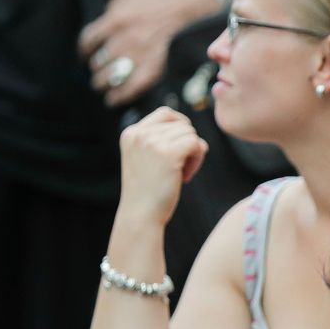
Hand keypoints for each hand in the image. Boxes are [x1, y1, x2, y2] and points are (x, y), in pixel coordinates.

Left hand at [78, 0, 217, 107]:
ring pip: (110, 78)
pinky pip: (130, 89)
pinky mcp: (154, 69)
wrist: (194, 5)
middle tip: (98, 71)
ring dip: (103, 84)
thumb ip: (111, 11)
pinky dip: (118, 97)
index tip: (86, 55)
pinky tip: (113, 100)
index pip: (88, 42)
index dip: (85, 51)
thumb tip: (103, 26)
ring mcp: (140, 56)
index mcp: (115, 20)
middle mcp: (124, 39)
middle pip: (98, 62)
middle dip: (96, 68)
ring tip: (103, 86)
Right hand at [115, 107, 208, 227]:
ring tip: (182, 173)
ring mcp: (153, 142)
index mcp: (131, 133)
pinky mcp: (168, 154)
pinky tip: (186, 176)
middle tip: (182, 167)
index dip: (180, 128)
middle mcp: (139, 134)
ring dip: (194, 153)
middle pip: (182, 124)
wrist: (141, 214)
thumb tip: (198, 138)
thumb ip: (165, 143)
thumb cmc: (148, 191)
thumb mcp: (148, 160)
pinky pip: (196, 144)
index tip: (180, 150)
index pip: (165, 114)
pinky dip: (197, 159)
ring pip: (191, 134)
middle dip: (188, 144)